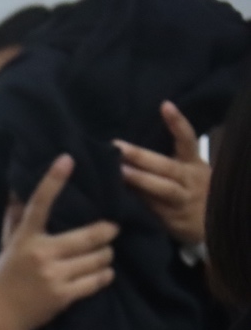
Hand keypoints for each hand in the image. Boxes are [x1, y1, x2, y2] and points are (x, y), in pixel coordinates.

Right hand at [0, 154, 118, 329]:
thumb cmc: (4, 276)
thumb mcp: (8, 244)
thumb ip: (16, 217)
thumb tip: (16, 188)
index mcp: (25, 237)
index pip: (40, 203)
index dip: (53, 180)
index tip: (67, 159)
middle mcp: (40, 253)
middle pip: (91, 234)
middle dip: (107, 231)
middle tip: (110, 230)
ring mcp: (54, 275)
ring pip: (100, 257)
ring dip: (106, 255)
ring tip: (103, 255)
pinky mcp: (64, 295)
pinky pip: (99, 279)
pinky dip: (105, 275)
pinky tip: (101, 274)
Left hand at [114, 101, 209, 245]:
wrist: (211, 225)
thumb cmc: (190, 192)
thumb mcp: (185, 174)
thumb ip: (163, 163)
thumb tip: (125, 150)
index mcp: (193, 164)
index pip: (187, 139)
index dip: (177, 123)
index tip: (165, 105)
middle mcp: (190, 179)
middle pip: (167, 166)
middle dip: (140, 156)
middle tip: (117, 147)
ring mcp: (184, 200)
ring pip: (163, 188)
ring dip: (140, 180)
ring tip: (119, 173)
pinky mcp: (174, 219)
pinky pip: (153, 209)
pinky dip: (136, 203)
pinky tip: (117, 198)